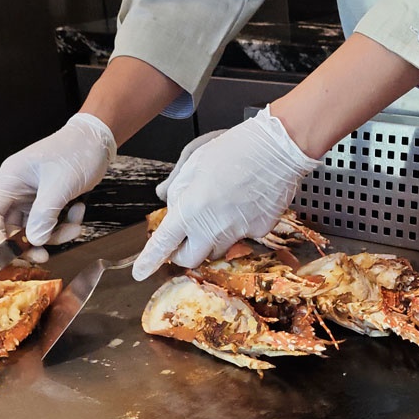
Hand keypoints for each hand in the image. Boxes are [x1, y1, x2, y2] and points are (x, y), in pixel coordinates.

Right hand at [0, 113, 116, 251]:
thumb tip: (34, 240)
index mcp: (11, 179)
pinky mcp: (49, 202)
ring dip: (55, 235)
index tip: (5, 254)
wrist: (98, 142)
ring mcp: (33, 197)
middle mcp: (18, 189)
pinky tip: (79, 212)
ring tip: (74, 226)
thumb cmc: (76, 151)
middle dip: (29, 243)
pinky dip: (65, 225)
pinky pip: (51, 223)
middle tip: (43, 257)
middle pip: (10, 226)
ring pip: (34, 229)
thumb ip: (45, 214)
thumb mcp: (60, 185)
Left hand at [132, 106, 320, 278]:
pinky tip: (244, 203)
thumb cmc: (235, 147)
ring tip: (219, 212)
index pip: (163, 243)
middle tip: (185, 239)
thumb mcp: (194, 158)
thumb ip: (177, 184)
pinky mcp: (260, 231)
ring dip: (210, 240)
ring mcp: (238, 232)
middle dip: (183, 253)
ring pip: (217, 250)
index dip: (149, 260)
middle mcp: (213, 227)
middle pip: (190, 259)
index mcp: (191, 209)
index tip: (140, 271)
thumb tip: (166, 198)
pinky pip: (243, 237)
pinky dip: (238, 226)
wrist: (278, 148)